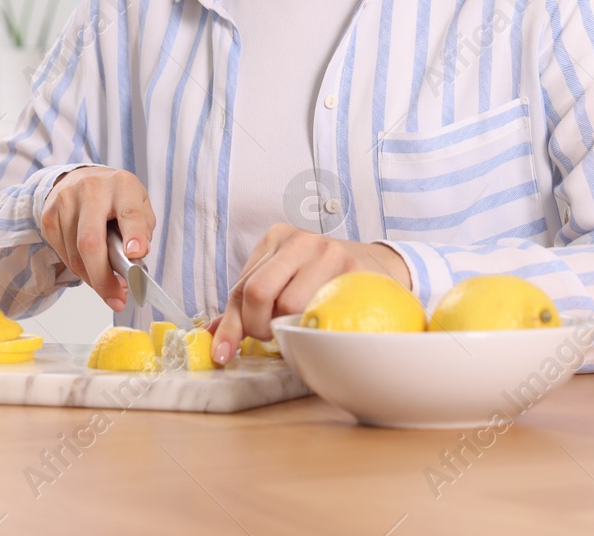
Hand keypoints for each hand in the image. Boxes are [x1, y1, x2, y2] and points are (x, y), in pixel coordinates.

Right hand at [38, 165, 155, 311]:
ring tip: (108, 284)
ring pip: (75, 255)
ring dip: (92, 278)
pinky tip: (90, 268)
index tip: (136, 254)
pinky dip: (79, 270)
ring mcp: (65, 202)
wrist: (80, 178)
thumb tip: (134, 259)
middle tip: (116, 297)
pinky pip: (64, 255)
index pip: (129, 212)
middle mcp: (90, 189)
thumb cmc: (115, 197)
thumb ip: (142, 230)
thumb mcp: (139, 204)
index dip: (134, 234)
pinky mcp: (48, 217)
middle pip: (90, 241)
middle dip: (103, 277)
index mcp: (121, 186)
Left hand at [208, 224, 410, 364]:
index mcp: (276, 238)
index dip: (231, 326)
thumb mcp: (285, 280)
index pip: (241, 287)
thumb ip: (249, 304)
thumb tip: (213, 336)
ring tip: (300, 327)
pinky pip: (322, 309)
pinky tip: (318, 326)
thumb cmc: (324, 279)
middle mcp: (300, 240)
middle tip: (273, 336)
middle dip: (258, 326)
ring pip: (288, 303)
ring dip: (289, 327)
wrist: (380, 268)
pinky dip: (314, 326)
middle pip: (258, 291)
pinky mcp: (354, 268)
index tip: (223, 355)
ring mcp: (328, 251)